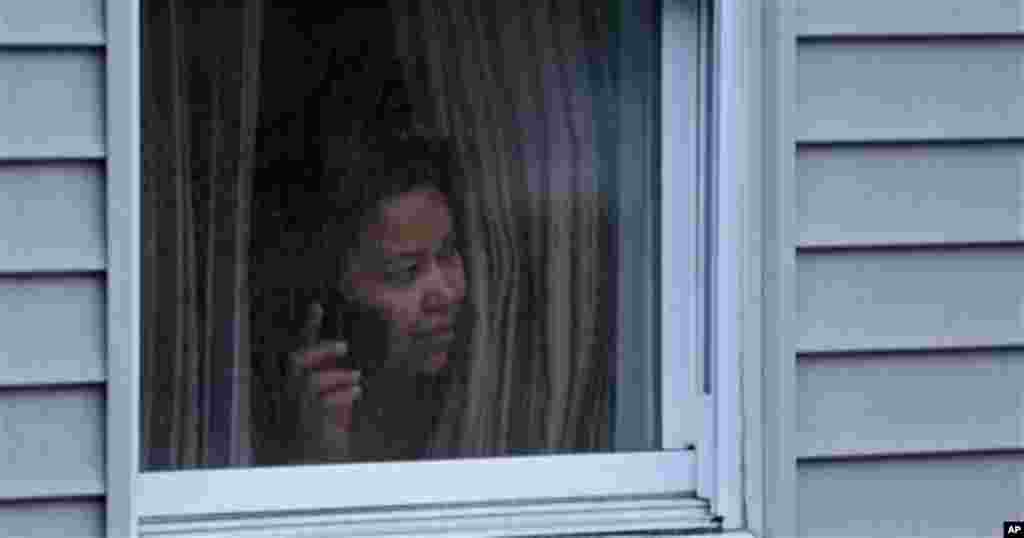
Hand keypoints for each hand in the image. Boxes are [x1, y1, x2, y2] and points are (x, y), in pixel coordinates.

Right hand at [290, 302, 362, 431]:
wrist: (318, 461)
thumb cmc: (326, 426)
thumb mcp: (334, 396)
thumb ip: (338, 377)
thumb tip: (355, 356)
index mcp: (298, 382)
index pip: (301, 350)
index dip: (308, 328)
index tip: (317, 306)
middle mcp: (292, 392)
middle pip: (298, 359)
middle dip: (320, 349)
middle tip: (344, 346)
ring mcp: (297, 407)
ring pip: (312, 380)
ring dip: (337, 376)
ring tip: (358, 377)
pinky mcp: (309, 422)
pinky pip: (323, 402)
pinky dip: (342, 394)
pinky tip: (357, 392)